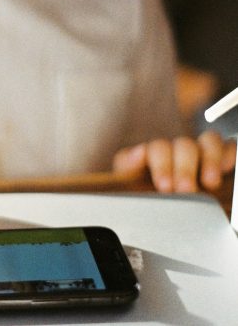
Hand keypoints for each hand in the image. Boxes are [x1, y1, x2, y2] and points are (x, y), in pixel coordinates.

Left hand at [112, 130, 235, 192]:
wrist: (169, 215)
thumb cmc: (144, 196)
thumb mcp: (129, 185)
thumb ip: (127, 167)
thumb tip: (138, 152)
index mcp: (152, 154)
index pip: (158, 148)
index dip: (162, 165)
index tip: (165, 186)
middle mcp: (177, 150)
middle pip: (184, 145)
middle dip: (185, 168)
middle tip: (186, 190)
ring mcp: (200, 153)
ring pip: (208, 141)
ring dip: (210, 159)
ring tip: (210, 182)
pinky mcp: (221, 160)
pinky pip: (229, 147)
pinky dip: (229, 154)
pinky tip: (227, 168)